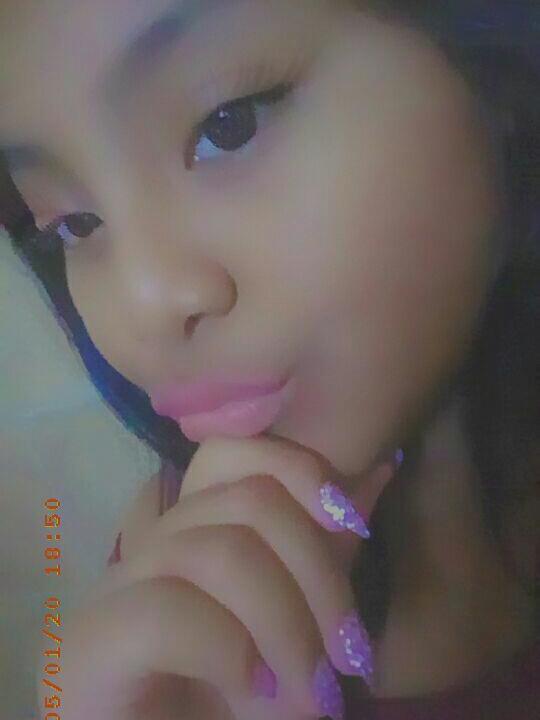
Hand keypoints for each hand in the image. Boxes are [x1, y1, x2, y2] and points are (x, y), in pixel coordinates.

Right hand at [41, 436, 398, 719]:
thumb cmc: (233, 696)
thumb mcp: (299, 613)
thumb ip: (330, 548)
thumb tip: (380, 466)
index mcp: (192, 530)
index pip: (233, 451)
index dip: (298, 468)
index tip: (352, 523)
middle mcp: (149, 544)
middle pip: (248, 501)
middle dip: (318, 575)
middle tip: (349, 657)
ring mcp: (114, 588)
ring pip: (219, 551)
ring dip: (287, 627)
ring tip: (314, 696)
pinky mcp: (89, 642)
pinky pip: (169, 610)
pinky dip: (230, 653)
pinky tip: (250, 692)